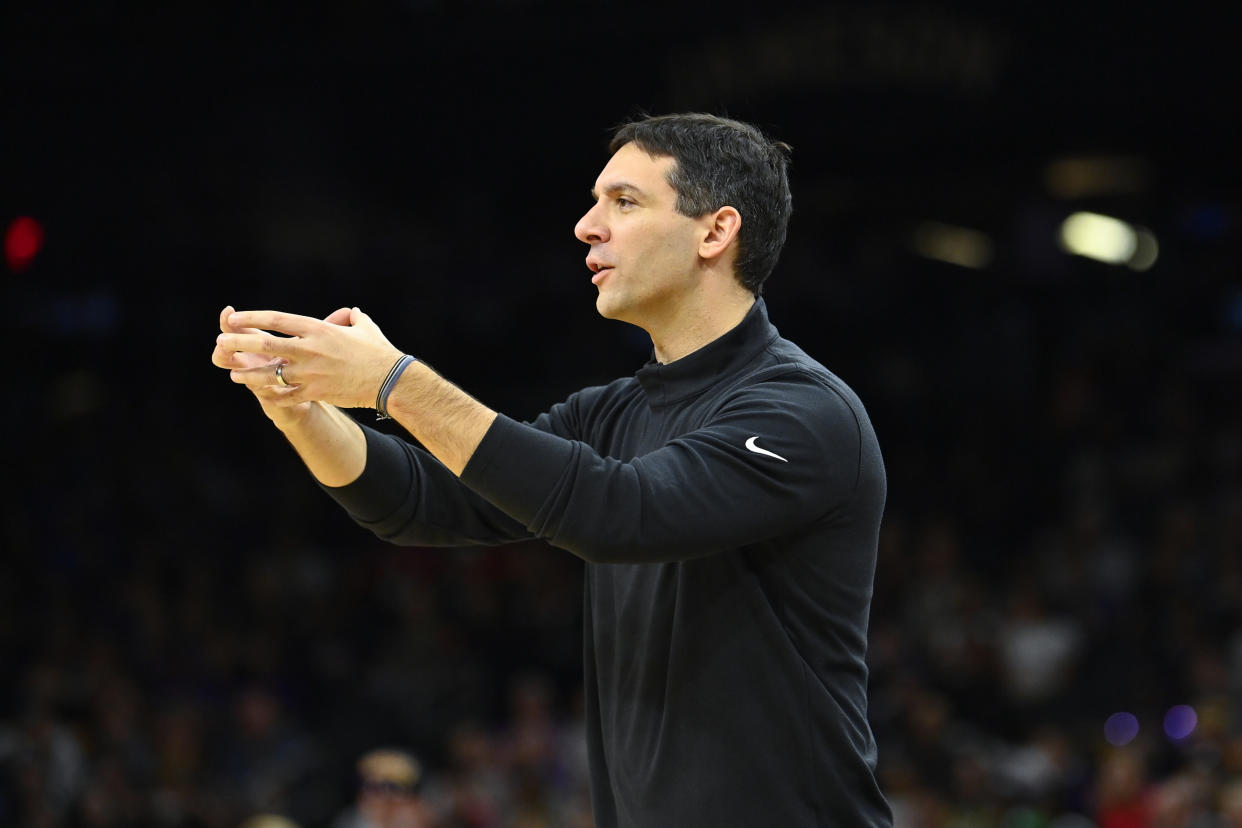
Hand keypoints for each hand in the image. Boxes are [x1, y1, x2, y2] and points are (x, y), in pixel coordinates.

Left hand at [216, 306, 403, 410]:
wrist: (389, 379)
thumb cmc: (379, 351)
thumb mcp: (365, 327)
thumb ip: (351, 318)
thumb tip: (350, 313)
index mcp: (318, 330)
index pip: (277, 320)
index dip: (253, 318)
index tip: (235, 318)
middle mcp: (310, 349)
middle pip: (267, 346)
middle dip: (240, 344)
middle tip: (221, 342)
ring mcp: (311, 373)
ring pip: (271, 374)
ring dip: (250, 374)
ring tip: (234, 373)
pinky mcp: (316, 393)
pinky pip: (287, 396)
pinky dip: (274, 395)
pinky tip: (263, 395)